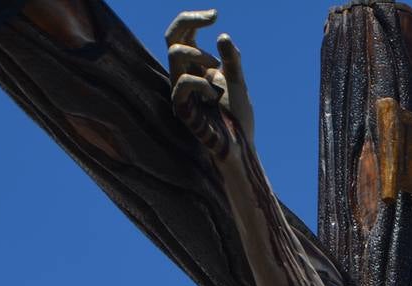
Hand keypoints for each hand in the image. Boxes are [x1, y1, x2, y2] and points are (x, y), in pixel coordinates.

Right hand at [165, 10, 255, 158]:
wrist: (240, 146)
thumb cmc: (237, 117)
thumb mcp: (237, 82)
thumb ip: (231, 60)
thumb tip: (222, 35)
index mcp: (196, 67)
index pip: (184, 35)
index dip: (193, 20)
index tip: (214, 14)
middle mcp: (184, 75)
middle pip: (171, 37)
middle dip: (188, 21)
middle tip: (211, 18)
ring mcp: (181, 91)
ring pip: (175, 53)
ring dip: (201, 55)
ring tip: (218, 71)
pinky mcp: (182, 108)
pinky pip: (183, 83)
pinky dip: (202, 83)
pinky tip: (214, 95)